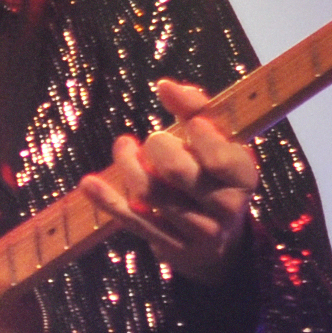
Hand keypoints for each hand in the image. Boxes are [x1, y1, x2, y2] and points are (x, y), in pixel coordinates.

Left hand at [80, 78, 259, 283]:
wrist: (219, 242)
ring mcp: (197, 232)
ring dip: (128, 164)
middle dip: (157, 147)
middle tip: (153, 139)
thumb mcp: (219, 144)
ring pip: (149, 193)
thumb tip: (165, 85)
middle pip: (176, 172)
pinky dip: (107, 199)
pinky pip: (131, 221)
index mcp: (242, 178)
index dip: (200, 134)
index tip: (192, 123)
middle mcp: (224, 208)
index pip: (218, 157)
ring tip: (124, 147)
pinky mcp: (169, 247)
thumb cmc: (213, 175)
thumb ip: (197, 110)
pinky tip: (88, 183)